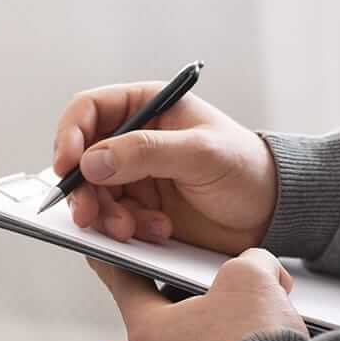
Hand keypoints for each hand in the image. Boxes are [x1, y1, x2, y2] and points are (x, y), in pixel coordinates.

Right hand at [53, 83, 276, 254]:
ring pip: (93, 193)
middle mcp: (132, 139)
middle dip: (83, 189)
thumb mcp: (200, 153)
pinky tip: (156, 232)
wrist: (273, 215)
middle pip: (82, 158)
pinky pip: (112, 218)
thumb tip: (90, 161)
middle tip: (89, 216)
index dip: (70, 135)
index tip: (67, 166)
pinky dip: (126, 230)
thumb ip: (145, 152)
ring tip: (132, 230)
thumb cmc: (247, 169)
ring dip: (105, 215)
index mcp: (145, 108)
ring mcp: (133, 175)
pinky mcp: (139, 208)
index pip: (88, 110)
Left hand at [90, 249, 307, 340]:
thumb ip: (248, 261)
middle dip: (191, 300)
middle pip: (165, 321)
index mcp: (148, 331)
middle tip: (219, 285)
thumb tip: (261, 268)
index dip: (120, 262)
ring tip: (252, 323)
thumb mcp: (250, 277)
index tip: (103, 254)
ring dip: (215, 336)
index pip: (124, 285)